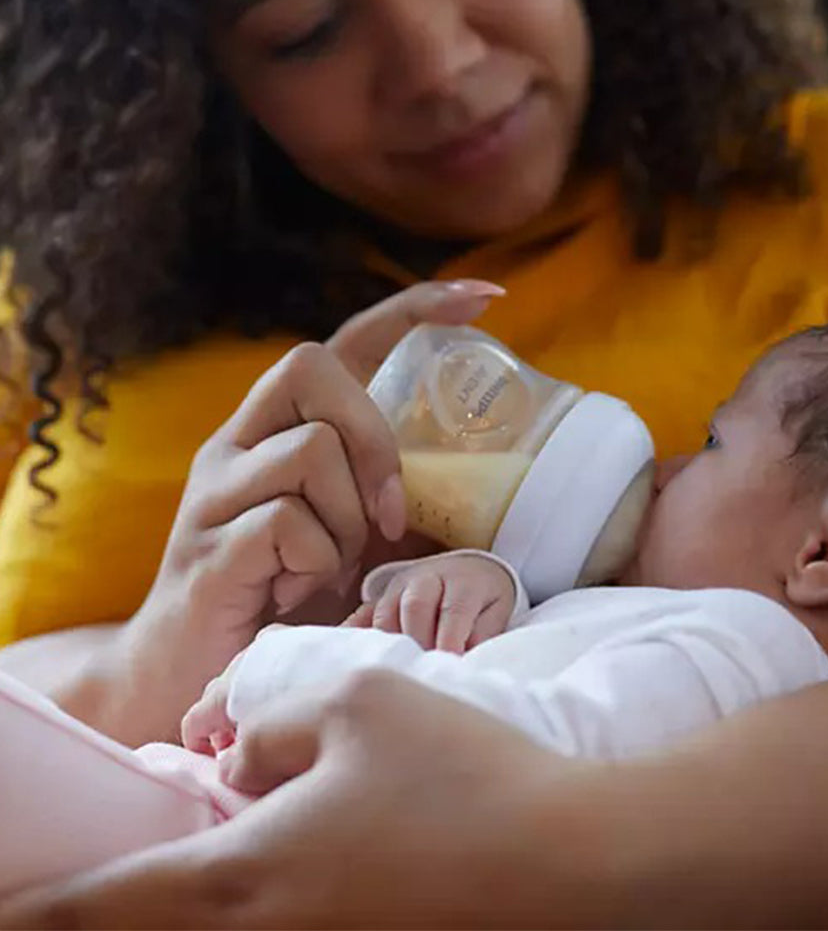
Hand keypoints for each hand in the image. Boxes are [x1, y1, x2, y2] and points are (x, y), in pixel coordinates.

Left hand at [0, 673, 575, 928]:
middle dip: (103, 918)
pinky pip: (275, 925)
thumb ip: (272, 726)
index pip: (116, 902)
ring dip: (180, 907)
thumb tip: (240, 761)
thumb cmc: (458, 772)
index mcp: (251, 874)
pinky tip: (264, 862)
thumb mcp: (357, 704)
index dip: (43, 909)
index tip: (0, 913)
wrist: (565, 862)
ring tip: (164, 877)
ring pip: (219, 929)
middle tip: (61, 901)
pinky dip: (240, 903)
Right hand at [116, 280, 503, 742]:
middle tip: (390, 514)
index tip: (484, 298)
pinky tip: (296, 591)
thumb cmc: (287, 597)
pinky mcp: (208, 546)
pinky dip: (317, 563)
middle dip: (373, 434)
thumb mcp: (353, 536)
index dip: (411, 311)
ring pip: (309, 449)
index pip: (342, 342)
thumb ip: (393, 498)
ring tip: (334, 567)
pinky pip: (288, 523)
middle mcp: (237, 442)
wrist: (194, 678)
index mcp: (277, 429)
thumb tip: (485, 481)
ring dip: (348, 517)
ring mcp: (215, 490)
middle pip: (311, 365)